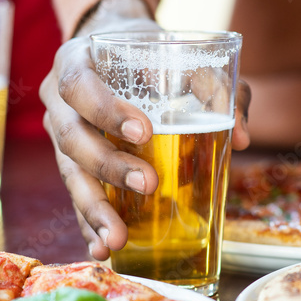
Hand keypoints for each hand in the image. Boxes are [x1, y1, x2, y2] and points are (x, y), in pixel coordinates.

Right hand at [41, 0, 250, 259]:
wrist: (119, 52)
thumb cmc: (152, 54)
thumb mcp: (183, 57)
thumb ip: (216, 88)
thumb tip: (241, 137)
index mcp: (76, 63)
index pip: (78, 85)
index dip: (104, 110)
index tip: (143, 131)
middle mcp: (59, 102)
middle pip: (72, 138)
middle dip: (108, 166)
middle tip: (147, 184)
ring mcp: (61, 137)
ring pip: (70, 174)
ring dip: (94, 208)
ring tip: (117, 238)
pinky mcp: (71, 166)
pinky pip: (76, 197)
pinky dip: (89, 224)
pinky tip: (102, 248)